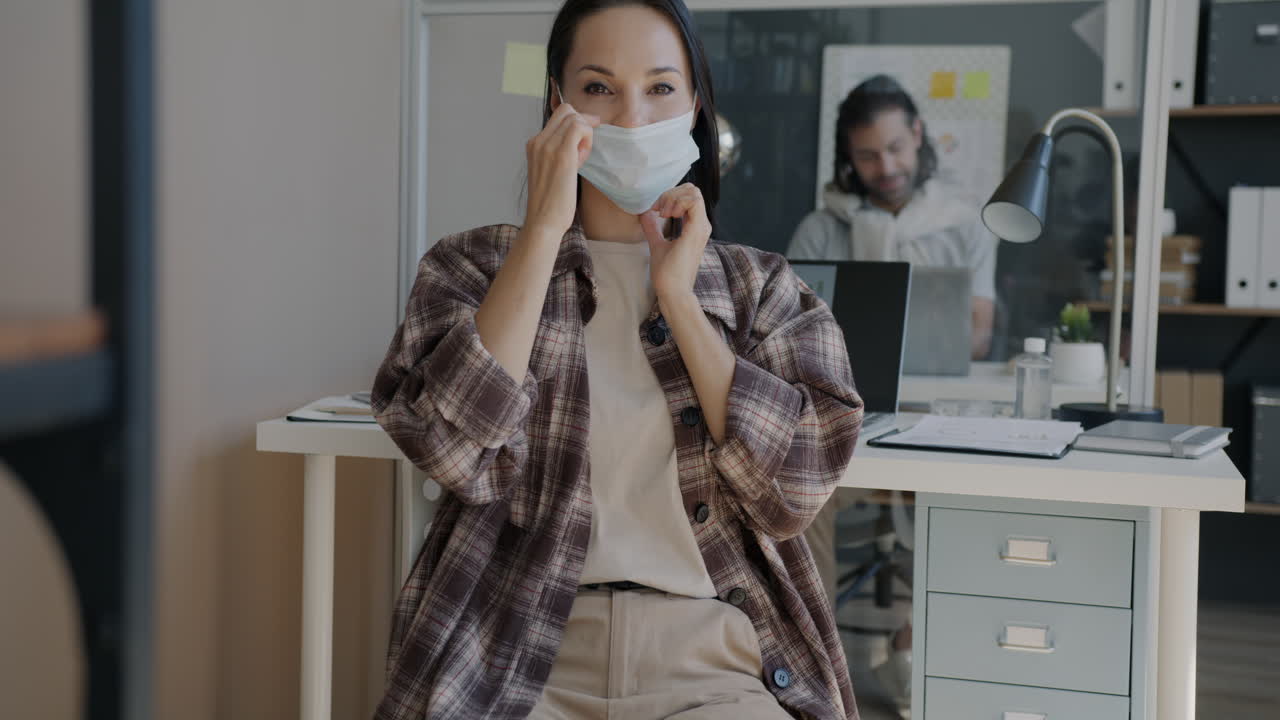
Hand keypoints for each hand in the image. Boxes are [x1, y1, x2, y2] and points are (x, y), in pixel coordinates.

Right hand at [524, 102, 599, 238]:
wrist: (543, 222)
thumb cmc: (550, 204)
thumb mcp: (550, 172)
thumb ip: (558, 155)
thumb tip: (577, 145)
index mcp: (534, 145)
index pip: (558, 117)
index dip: (575, 123)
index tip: (583, 140)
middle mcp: (538, 141)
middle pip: (566, 110)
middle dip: (583, 124)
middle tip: (585, 147)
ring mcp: (548, 146)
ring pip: (574, 117)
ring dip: (586, 134)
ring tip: (581, 158)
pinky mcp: (562, 154)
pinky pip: (580, 128)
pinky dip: (588, 139)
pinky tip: (583, 159)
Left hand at [641, 183, 711, 300]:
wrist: (672, 291)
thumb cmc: (667, 273)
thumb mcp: (657, 244)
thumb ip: (653, 228)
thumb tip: (645, 213)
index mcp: (695, 227)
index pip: (689, 196)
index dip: (670, 196)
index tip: (656, 210)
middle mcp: (702, 225)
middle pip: (692, 190)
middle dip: (671, 193)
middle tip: (659, 210)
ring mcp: (701, 227)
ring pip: (693, 193)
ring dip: (673, 197)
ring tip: (663, 214)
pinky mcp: (696, 231)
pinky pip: (693, 201)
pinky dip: (677, 202)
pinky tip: (668, 215)